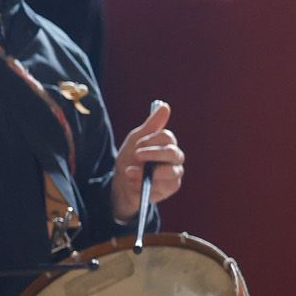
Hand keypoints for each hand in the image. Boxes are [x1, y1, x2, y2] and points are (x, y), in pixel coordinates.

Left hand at [111, 99, 185, 221]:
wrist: (121, 182)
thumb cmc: (131, 159)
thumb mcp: (136, 140)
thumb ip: (151, 125)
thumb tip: (165, 106)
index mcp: (167, 143)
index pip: (167, 137)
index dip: (150, 140)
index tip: (137, 145)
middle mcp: (175, 158)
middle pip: (173, 153)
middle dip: (152, 155)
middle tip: (136, 156)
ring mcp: (174, 174)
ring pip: (171, 172)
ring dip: (147, 172)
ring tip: (130, 172)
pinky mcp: (170, 189)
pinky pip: (163, 187)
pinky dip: (146, 185)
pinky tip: (134, 183)